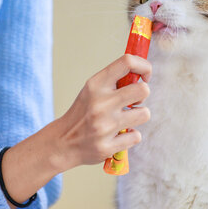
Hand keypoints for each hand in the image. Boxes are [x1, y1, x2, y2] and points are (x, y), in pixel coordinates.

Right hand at [0, 54, 151, 208]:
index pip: (127, 62)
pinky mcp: (107, 146)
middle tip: (133, 101)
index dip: (144, 66)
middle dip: (142, 95)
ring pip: (144, 114)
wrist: (62, 143)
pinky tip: (118, 135)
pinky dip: (130, 136)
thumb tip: (142, 72)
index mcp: (96, 84)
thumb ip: (114, 81)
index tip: (144, 76)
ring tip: (125, 119)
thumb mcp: (92, 90)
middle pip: (143, 90)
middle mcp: (100, 103)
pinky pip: (136, 136)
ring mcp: (104, 126)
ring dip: (139, 116)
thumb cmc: (83, 113)